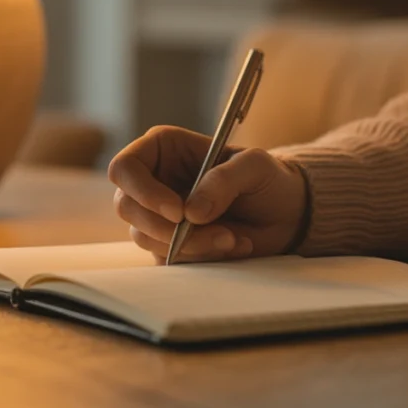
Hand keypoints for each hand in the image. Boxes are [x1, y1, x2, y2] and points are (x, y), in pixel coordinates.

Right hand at [108, 126, 307, 263]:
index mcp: (162, 149)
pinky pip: (167, 258)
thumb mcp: (255, 166)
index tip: (179, 211)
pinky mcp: (169, 243)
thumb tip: (191, 212)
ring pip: (146, 238)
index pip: (124, 168)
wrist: (282, 214)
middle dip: (168, 228)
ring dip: (192, 244)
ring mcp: (157, 215)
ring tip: (233, 237)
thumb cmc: (266, 178)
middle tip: (218, 231)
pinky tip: (232, 245)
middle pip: (127, 208)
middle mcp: (153, 181)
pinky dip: (201, 257)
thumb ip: (224, 179)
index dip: (143, 192)